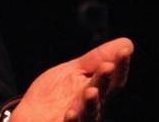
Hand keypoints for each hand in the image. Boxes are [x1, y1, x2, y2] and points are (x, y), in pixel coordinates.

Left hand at [10, 37, 132, 121]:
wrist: (31, 116)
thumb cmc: (55, 94)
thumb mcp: (73, 72)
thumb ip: (95, 60)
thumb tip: (127, 43)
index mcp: (97, 92)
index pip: (113, 79)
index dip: (120, 66)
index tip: (124, 51)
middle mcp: (91, 108)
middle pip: (102, 95)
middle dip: (104, 81)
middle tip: (107, 66)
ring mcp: (79, 120)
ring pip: (89, 114)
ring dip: (91, 103)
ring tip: (91, 91)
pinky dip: (72, 121)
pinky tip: (70, 113)